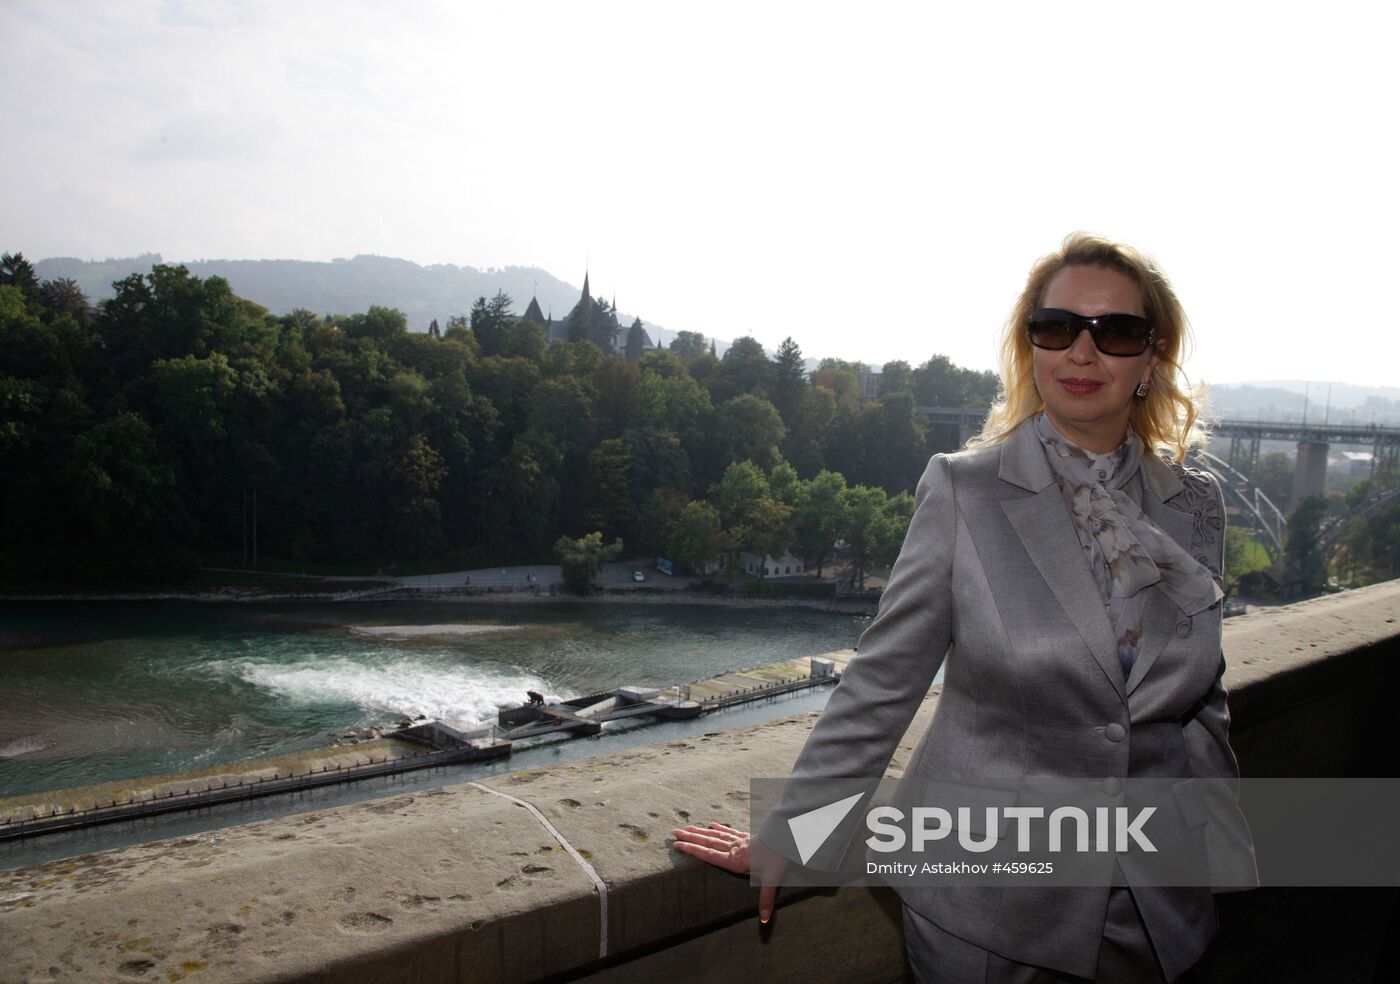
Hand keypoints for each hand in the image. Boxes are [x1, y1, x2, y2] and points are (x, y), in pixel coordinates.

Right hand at [670, 822, 786, 923]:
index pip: (709, 854)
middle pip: (708, 842)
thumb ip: (765, 900)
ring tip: (686, 827)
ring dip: (700, 831)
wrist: (788, 837)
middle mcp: (734, 849)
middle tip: (673, 832)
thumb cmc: (778, 858)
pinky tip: (712, 824)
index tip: (677, 845)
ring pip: (716, 835)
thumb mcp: (772, 880)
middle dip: (690, 838)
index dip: (692, 850)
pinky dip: (719, 828)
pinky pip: (730, 831)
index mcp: (735, 860)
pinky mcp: (747, 836)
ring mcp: (740, 841)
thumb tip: (763, 920)